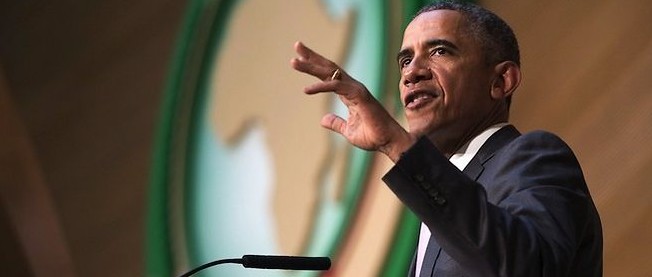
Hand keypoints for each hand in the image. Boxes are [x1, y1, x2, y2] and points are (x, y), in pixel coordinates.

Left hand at [290, 42, 414, 161]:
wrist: (388, 142)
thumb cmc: (373, 136)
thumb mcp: (348, 131)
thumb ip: (336, 123)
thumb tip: (323, 119)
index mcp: (349, 93)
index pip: (329, 76)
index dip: (314, 65)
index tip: (299, 58)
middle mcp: (352, 87)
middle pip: (329, 68)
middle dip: (312, 57)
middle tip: (296, 46)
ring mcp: (356, 89)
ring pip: (330, 73)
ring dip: (311, 66)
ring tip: (294, 61)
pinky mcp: (359, 95)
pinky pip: (336, 87)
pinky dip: (320, 87)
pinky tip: (306, 89)